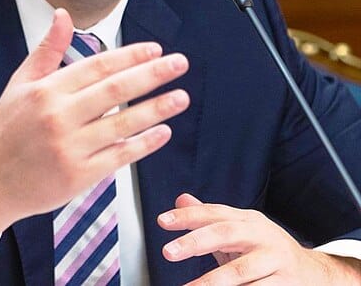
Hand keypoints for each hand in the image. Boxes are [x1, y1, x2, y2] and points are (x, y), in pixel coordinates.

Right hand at [0, 8, 189, 250]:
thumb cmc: (6, 128)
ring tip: (181, 96)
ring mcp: (70, 148)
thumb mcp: (20, 83)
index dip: (130, 56)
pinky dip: (143, 144)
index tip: (155, 49)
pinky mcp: (78, 177)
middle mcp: (59, 117)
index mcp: (47, 90)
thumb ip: (47, 49)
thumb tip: (63, 14)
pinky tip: (163, 131)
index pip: (98, 66)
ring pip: (123, 123)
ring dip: (157, 109)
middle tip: (180, 63)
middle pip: (116, 90)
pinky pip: (119, 156)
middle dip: (153, 74)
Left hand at [158, 193, 360, 284]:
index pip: (213, 212)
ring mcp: (275, 259)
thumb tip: (181, 199)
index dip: (188, 216)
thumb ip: (210, 217)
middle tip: (167, 252)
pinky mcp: (286, 283)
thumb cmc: (265, 250)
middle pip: (225, 233)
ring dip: (212, 281)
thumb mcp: (239, 229)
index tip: (162, 221)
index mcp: (247, 219)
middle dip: (195, 242)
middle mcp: (261, 235)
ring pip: (240, 270)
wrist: (313, 272)